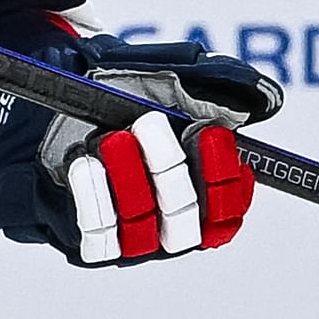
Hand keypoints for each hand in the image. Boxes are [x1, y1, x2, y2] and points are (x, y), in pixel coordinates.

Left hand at [0, 34, 279, 268]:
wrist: (55, 103)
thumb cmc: (122, 93)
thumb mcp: (168, 78)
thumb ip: (218, 83)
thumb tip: (264, 98)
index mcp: (198, 199)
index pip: (226, 215)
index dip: (226, 182)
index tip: (211, 135)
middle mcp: (165, 229)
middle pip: (186, 223)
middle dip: (173, 172)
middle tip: (153, 124)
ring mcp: (124, 239)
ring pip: (139, 226)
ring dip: (130, 179)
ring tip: (114, 138)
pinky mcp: (81, 238)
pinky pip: (93, 231)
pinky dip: (92, 196)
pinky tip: (85, 162)